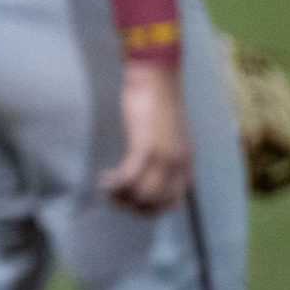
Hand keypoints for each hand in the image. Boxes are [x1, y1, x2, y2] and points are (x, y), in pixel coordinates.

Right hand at [103, 59, 194, 213]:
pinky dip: (114, 184)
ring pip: (142, 195)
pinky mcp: (146, 147)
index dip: (151, 211)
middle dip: (131, 207)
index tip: (131, 204)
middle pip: (155, 203)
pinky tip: (104, 178)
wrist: (155, 78)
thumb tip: (148, 171)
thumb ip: (165, 153)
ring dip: (120, 196)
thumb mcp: (168, 134)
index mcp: (186, 161)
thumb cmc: (157, 101)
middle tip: (114, 197)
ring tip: (107, 187)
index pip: (174, 202)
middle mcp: (178, 163)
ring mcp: (164, 156)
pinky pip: (128, 178)